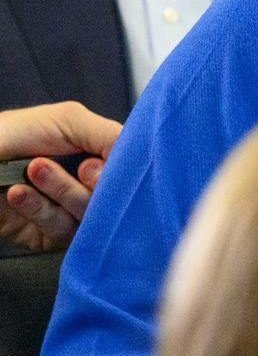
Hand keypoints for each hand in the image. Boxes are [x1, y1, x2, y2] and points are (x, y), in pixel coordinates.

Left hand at [0, 102, 120, 251]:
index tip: (91, 165)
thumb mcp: (67, 120)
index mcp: (97, 156)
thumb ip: (111, 135)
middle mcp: (88, 185)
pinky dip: (38, 209)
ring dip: (60, 192)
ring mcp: (69, 211)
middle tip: (73, 168)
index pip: (130, 171)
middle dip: (86, 185)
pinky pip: (61, 232)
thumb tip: (145, 157)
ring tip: (32, 171)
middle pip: (113, 199)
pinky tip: (19, 193)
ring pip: (89, 216)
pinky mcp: (49, 235)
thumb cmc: (8, 133)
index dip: (120, 173)